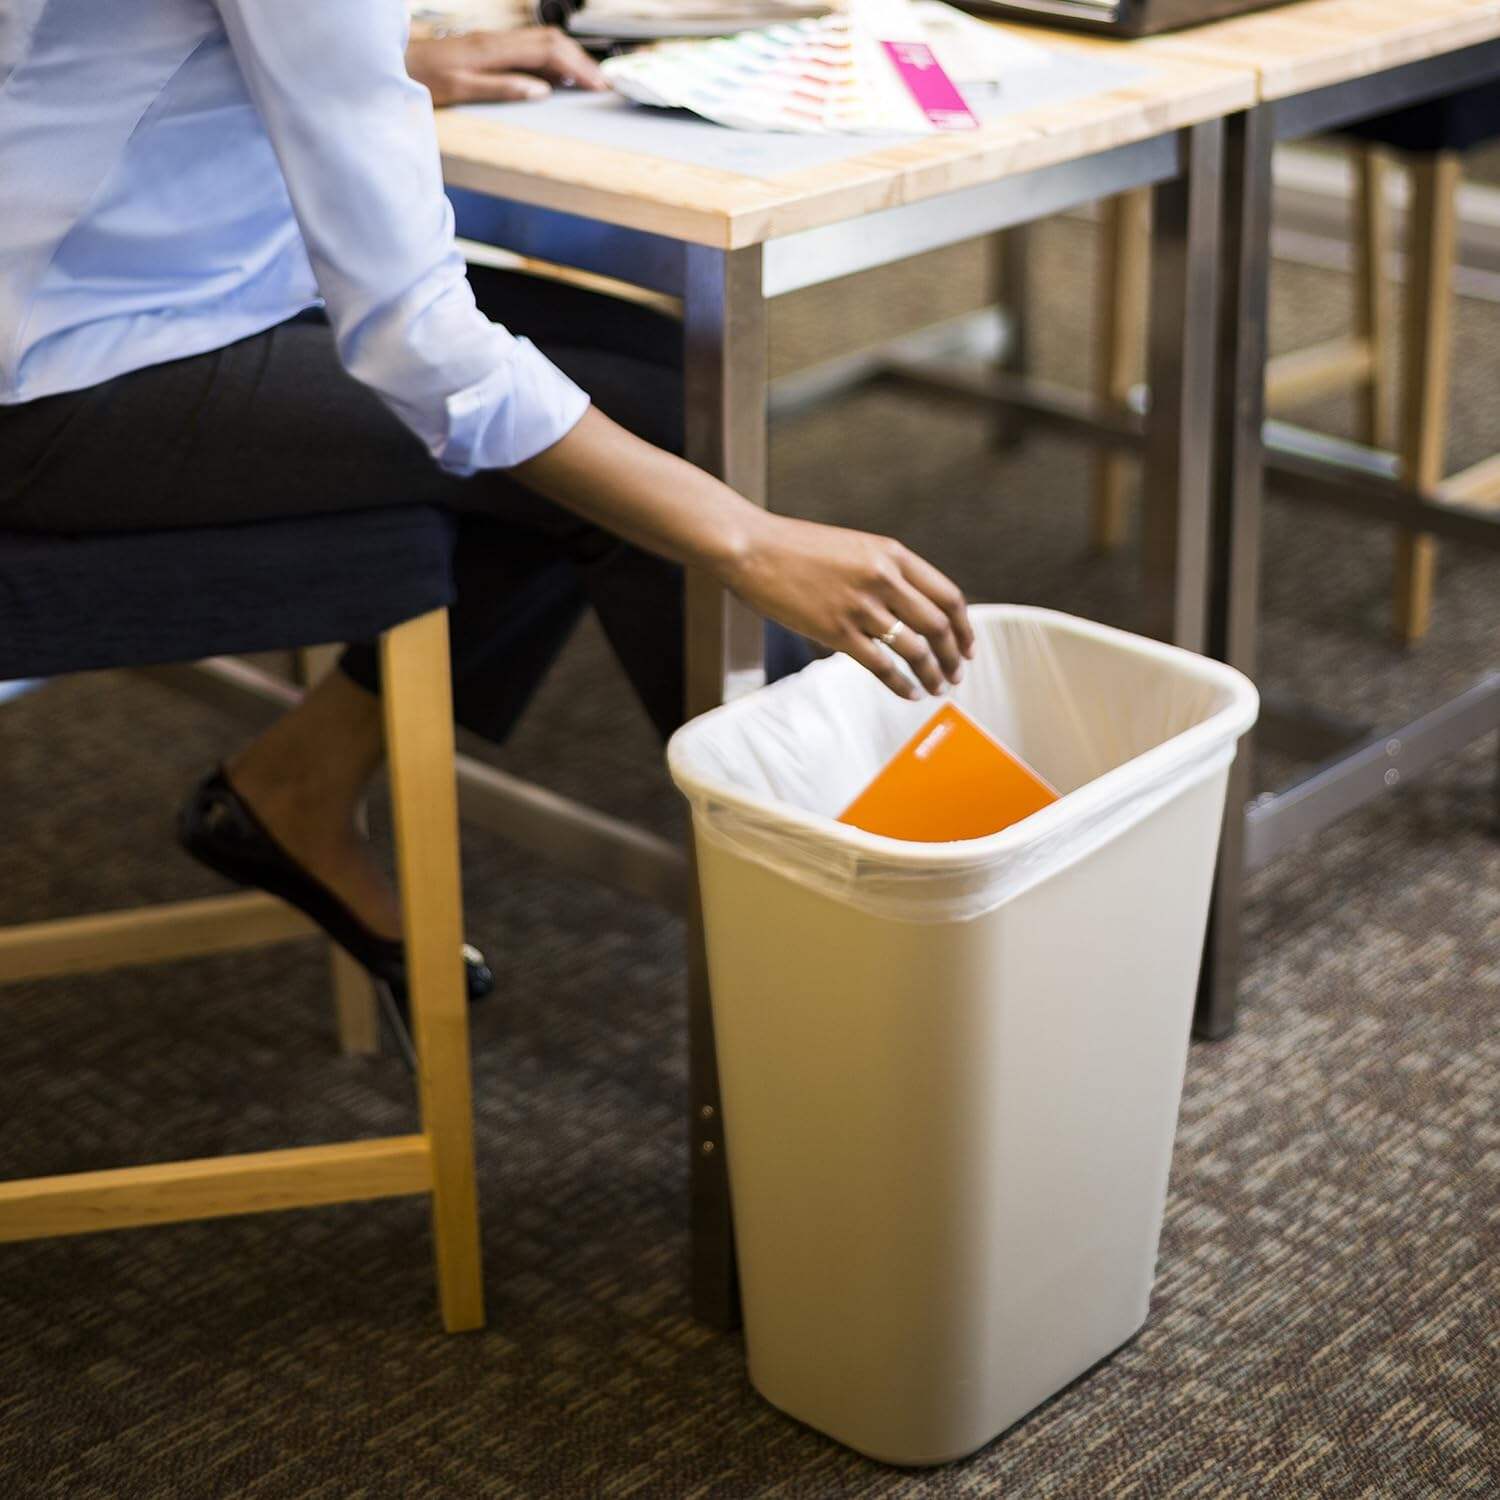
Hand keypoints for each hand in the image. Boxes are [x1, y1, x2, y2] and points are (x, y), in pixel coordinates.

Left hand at [405, 27, 606, 105]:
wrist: (394, 62)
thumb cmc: (422, 78)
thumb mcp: (460, 89)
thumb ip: (501, 88)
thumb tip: (540, 91)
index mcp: (493, 50)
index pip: (549, 52)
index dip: (578, 69)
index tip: (598, 87)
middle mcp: (497, 40)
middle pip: (553, 40)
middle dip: (583, 61)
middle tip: (604, 85)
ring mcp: (495, 41)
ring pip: (545, 40)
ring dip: (571, 58)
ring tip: (590, 81)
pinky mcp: (491, 48)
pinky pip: (531, 48)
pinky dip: (553, 60)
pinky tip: (560, 77)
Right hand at [725, 513, 974, 699]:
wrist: (752, 548)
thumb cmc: (796, 548)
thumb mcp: (854, 547)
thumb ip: (884, 572)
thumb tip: (909, 608)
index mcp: (892, 554)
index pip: (947, 595)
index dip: (964, 626)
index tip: (967, 645)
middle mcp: (884, 578)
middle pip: (938, 626)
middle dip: (953, 656)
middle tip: (956, 674)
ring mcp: (861, 606)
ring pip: (915, 649)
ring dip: (933, 674)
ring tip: (937, 688)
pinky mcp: (836, 631)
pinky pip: (882, 665)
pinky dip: (901, 685)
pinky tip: (909, 694)